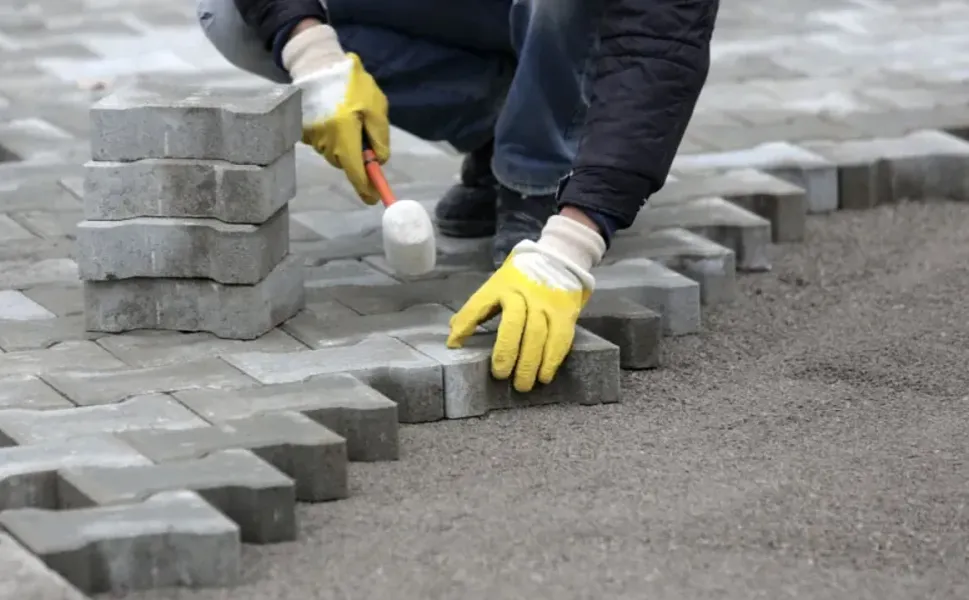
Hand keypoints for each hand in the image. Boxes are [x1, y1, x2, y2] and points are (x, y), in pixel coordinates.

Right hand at [282, 24, 389, 204]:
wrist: (317, 65)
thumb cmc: (351, 84)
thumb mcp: (375, 106)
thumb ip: (379, 136)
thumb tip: (380, 161)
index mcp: (345, 135)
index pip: (356, 171)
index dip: (365, 188)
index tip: (373, 199)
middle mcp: (326, 142)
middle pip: (346, 164)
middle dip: (357, 158)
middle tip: (365, 137)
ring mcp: (312, 138)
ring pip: (336, 155)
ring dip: (346, 146)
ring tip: (349, 119)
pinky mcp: (304, 133)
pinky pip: (325, 144)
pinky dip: (334, 138)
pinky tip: (335, 117)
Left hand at [446, 214, 606, 391]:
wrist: (559, 259)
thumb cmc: (521, 279)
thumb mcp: (497, 286)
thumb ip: (478, 309)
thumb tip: (454, 336)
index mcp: (500, 286)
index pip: (479, 304)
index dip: (465, 324)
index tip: (455, 345)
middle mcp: (523, 293)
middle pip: (514, 323)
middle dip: (506, 351)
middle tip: (500, 375)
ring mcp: (546, 303)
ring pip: (538, 334)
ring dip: (530, 363)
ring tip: (522, 384)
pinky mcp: (565, 313)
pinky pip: (560, 339)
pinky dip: (552, 360)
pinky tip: (544, 376)